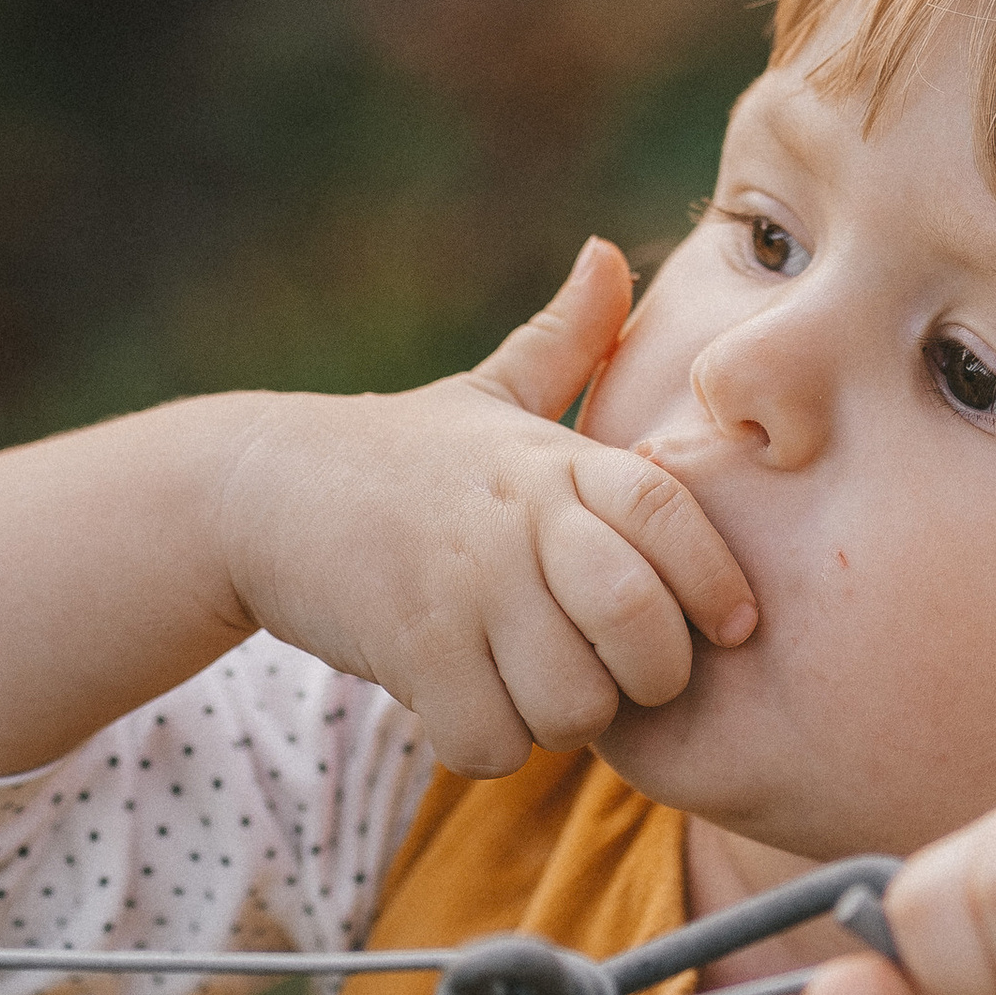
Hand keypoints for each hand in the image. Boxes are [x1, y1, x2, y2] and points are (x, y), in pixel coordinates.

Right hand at [219, 238, 759, 774]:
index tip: (732, 622)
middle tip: (619, 672)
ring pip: (570, 704)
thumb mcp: (487, 390)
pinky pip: (492, 742)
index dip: (715, 578)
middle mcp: (519, 517)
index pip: (671, 517)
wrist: (264, 489)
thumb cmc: (403, 453)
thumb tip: (610, 252)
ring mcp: (463, 585)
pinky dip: (488, 742)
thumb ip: (564, 338)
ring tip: (530, 681)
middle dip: (648, 674)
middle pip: (637, 626)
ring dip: (559, 716)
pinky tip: (468, 701)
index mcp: (553, 460)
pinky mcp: (410, 651)